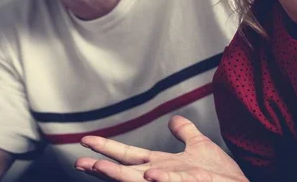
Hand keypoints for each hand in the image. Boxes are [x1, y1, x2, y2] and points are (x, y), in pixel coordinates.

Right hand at [75, 115, 247, 180]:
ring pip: (139, 180)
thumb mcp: (199, 145)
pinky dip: (159, 179)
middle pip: (124, 171)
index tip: (85, 141)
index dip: (107, 149)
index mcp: (160, 165)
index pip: (128, 156)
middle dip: (101, 168)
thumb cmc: (220, 174)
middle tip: (77, 163)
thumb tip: (173, 120)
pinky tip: (149, 174)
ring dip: (118, 175)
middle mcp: (160, 176)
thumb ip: (185, 133)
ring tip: (97, 167)